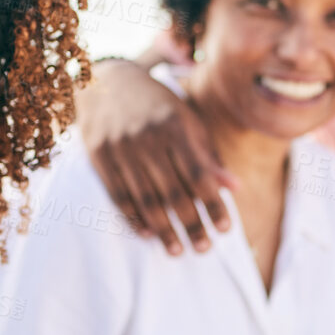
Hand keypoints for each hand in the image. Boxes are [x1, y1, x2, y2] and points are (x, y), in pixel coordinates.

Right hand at [77, 59, 237, 254]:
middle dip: (192, 224)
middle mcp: (148, 138)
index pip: (200, 175)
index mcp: (176, 127)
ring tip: (177, 251)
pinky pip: (118, 194)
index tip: (227, 229)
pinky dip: (133, 218)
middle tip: (204, 249)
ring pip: (145, 199)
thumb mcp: (188, 122)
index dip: (214, 204)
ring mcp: (121, 148)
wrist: (107, 82)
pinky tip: (148, 235)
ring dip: (163, 230)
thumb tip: (234, 187)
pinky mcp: (100, 156)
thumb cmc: (158, 106)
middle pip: (174, 192)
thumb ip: (209, 155)